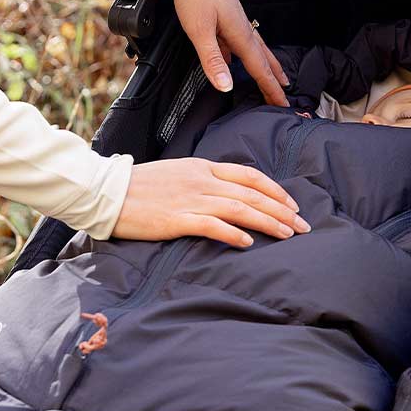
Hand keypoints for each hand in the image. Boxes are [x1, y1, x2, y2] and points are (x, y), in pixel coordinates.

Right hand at [112, 158, 311, 245]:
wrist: (107, 191)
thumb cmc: (141, 186)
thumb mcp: (178, 173)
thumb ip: (203, 180)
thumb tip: (228, 193)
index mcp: (203, 167)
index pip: (250, 175)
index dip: (275, 189)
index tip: (293, 205)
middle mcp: (202, 180)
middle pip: (252, 193)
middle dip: (282, 210)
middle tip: (303, 226)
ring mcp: (190, 199)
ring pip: (239, 208)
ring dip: (267, 222)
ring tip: (287, 234)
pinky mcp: (176, 219)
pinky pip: (212, 225)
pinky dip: (233, 233)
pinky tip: (248, 243)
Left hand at [172, 0, 288, 105]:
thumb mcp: (200, 30)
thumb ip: (213, 60)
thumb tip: (226, 86)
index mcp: (240, 34)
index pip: (259, 68)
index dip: (271, 88)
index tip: (282, 104)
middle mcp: (242, 28)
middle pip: (263, 59)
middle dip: (274, 79)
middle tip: (284, 95)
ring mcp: (235, 21)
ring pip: (255, 49)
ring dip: (265, 65)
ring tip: (273, 76)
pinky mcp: (226, 16)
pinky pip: (241, 41)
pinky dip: (245, 54)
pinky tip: (234, 58)